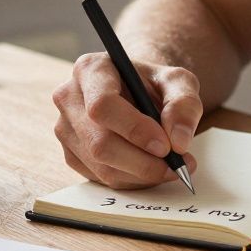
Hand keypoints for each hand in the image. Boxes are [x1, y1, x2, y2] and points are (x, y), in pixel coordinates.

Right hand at [52, 52, 200, 188]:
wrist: (138, 93)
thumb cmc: (154, 84)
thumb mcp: (179, 82)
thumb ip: (184, 105)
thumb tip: (179, 141)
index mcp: (91, 69)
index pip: (102, 105)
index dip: (134, 129)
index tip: (165, 146)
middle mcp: (69, 98)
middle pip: (99, 143)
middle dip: (142, 162)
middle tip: (176, 165)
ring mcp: (65, 128)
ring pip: (101, 166)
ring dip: (141, 175)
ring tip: (170, 167)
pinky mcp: (71, 154)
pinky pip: (100, 178)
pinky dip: (132, 180)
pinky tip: (149, 168)